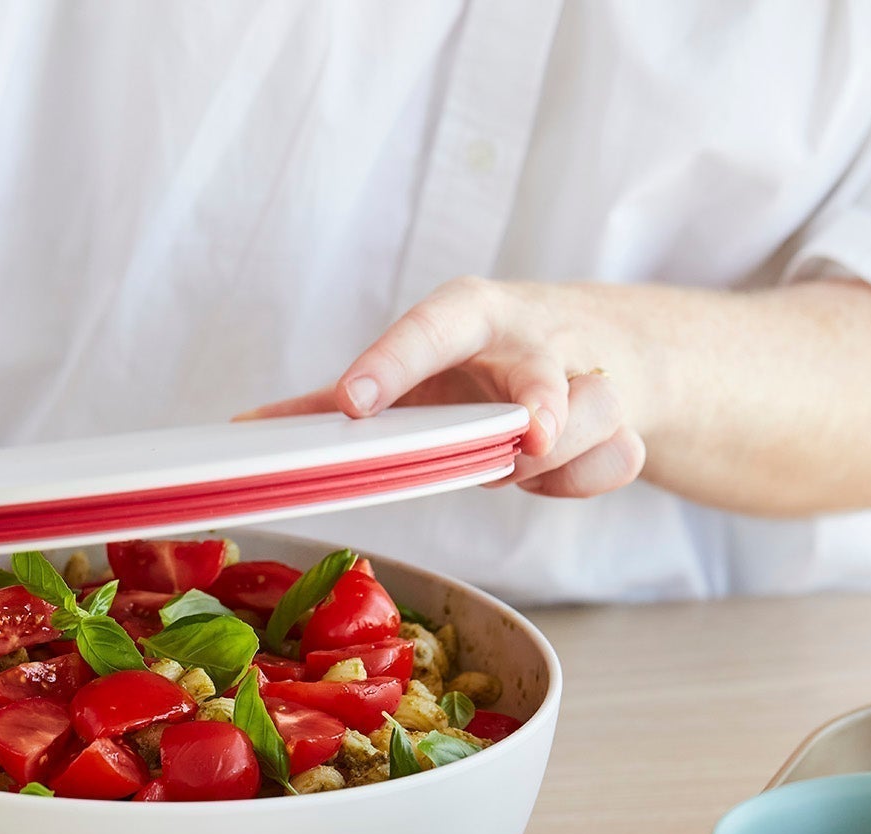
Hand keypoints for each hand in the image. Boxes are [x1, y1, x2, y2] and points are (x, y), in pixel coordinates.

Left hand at [242, 278, 645, 498]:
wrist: (610, 347)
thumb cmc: (488, 361)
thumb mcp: (416, 367)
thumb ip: (332, 401)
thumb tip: (245, 432)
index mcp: (470, 317)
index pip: (430, 327)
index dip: (390, 363)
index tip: (351, 403)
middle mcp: (533, 340)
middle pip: (540, 368)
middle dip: (540, 403)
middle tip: (529, 438)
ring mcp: (588, 378)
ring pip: (592, 416)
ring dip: (558, 456)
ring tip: (524, 460)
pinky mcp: (625, 422)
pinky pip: (614, 461)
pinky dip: (585, 479)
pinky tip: (563, 471)